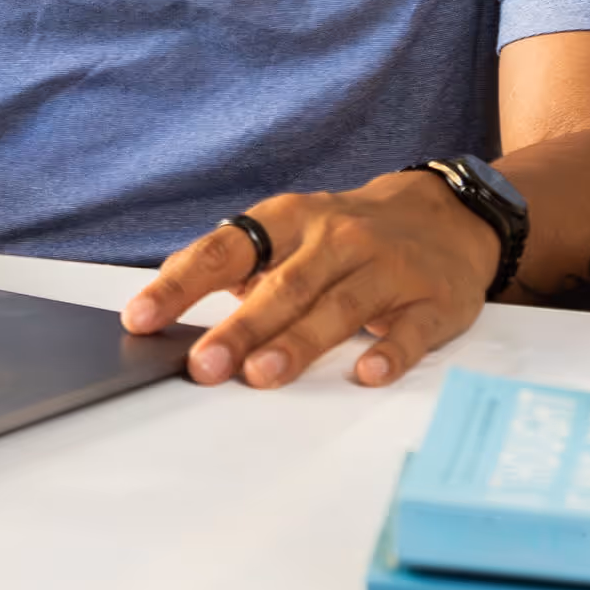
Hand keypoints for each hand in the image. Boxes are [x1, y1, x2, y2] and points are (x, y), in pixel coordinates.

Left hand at [120, 170, 502, 389]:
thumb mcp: (290, 230)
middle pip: (284, 286)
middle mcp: (338, 239)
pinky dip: (390, 351)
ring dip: (300, 342)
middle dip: (241, 327)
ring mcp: (388, 269)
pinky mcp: (433, 300)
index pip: (227, 248)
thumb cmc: (349, 233)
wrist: (448, 215)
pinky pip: (410, 330)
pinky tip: (367, 373)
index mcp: (291, 220)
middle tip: (204, 367)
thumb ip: (236, 264)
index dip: (181, 283)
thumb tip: (164, 302)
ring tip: (262, 375)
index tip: (141, 317)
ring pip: (339, 308)